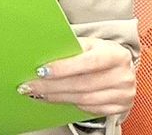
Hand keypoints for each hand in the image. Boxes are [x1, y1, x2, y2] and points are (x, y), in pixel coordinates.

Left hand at [17, 37, 135, 116]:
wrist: (120, 66)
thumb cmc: (98, 52)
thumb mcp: (88, 44)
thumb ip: (69, 48)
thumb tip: (38, 51)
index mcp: (114, 54)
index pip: (87, 62)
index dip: (63, 68)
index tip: (41, 71)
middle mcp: (122, 75)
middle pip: (82, 84)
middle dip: (52, 86)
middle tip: (30, 86)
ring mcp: (123, 93)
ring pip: (84, 99)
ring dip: (57, 97)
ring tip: (38, 93)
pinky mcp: (120, 107)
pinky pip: (90, 109)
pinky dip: (71, 104)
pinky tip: (56, 99)